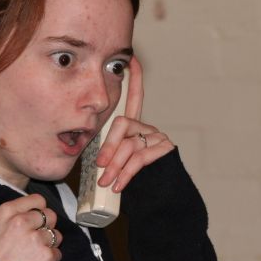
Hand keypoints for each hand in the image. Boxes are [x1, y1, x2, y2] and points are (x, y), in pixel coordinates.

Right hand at [0, 193, 61, 260]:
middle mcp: (22, 221)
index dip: (39, 210)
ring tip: (35, 254)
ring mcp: (36, 238)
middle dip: (47, 226)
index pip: (37, 200)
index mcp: (7, 212)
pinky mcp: (46, 255)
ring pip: (57, 235)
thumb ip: (0, 223)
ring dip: (50, 244)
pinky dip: (50, 260)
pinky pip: (57, 253)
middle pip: (50, 215)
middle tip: (37, 238)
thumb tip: (9, 219)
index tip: (37, 219)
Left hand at [95, 56, 173, 191]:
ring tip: (107, 181)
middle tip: (99, 166)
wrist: (158, 201)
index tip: (132, 59)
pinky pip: (138, 157)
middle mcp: (147, 128)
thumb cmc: (133, 184)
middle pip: (122, 124)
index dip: (134, 78)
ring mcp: (157, 137)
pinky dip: (125, 173)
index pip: (134, 98)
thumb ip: (108, 155)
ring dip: (115, 166)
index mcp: (135, 128)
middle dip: (108, 146)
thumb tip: (96, 158)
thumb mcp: (115, 165)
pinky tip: (119, 185)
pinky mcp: (165, 148)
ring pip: (128, 144)